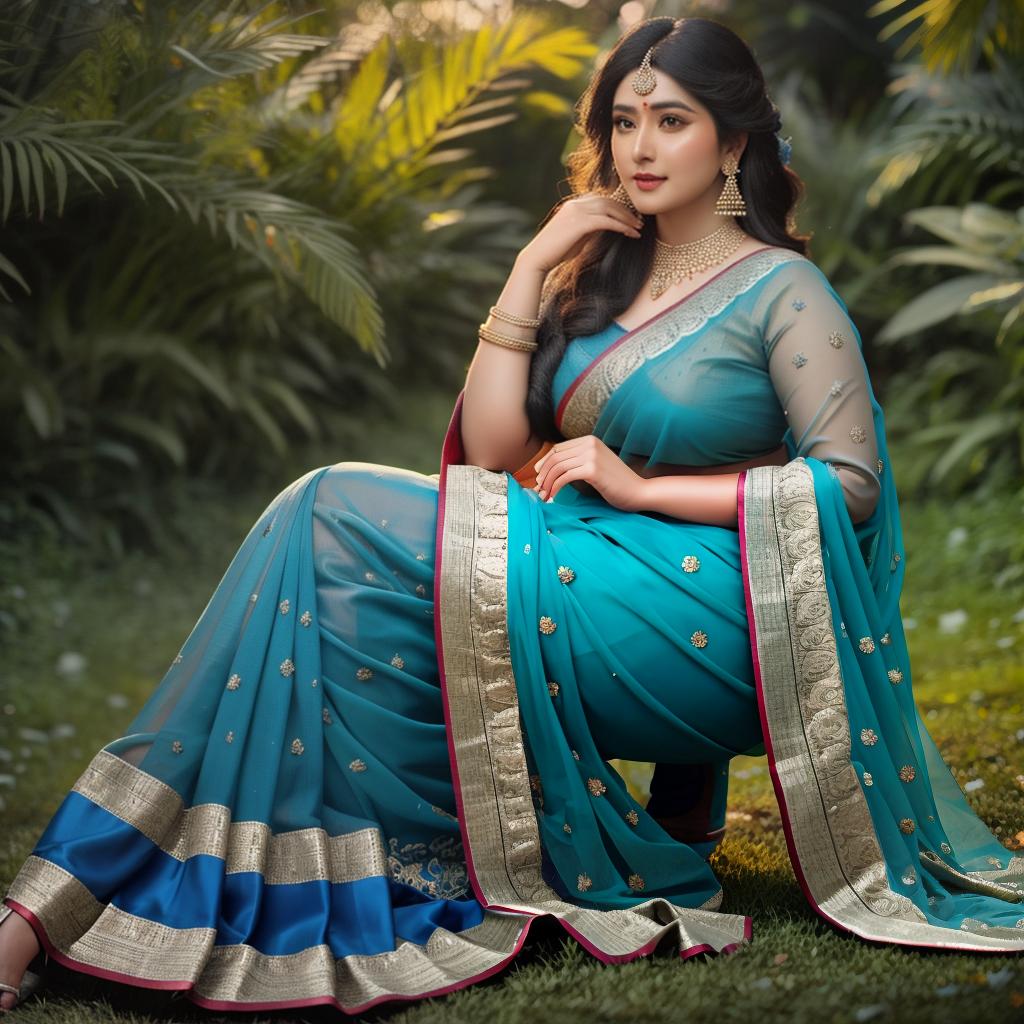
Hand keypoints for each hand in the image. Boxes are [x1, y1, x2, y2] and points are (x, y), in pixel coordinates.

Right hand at [519, 192, 643, 273]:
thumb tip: (607, 226)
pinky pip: (607, 221)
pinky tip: (631, 234)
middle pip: (609, 201)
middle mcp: (576, 204)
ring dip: (627, 218)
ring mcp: (577, 211)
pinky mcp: (580, 223)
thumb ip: (590, 228)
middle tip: (639, 222)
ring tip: (639, 228)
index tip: (630, 218)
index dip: (618, 207)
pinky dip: (621, 226)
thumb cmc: (555, 252)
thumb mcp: (576, 237)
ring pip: (610, 209)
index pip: (601, 200)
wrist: (537, 259)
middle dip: (626, 211)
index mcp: (574, 204)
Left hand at [532, 435, 646, 511]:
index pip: (558, 449)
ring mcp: (592, 455)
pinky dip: (555, 487)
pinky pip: (564, 477)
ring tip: (544, 495)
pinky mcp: (592, 469)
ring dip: (547, 482)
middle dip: (543, 474)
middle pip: (555, 457)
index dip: (544, 463)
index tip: (538, 476)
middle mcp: (590, 443)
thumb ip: (580, 460)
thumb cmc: (617, 483)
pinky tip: (553, 496)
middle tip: (538, 489)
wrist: (639, 491)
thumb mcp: (597, 465)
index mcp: (589, 440)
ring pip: (557, 466)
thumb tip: (553, 468)